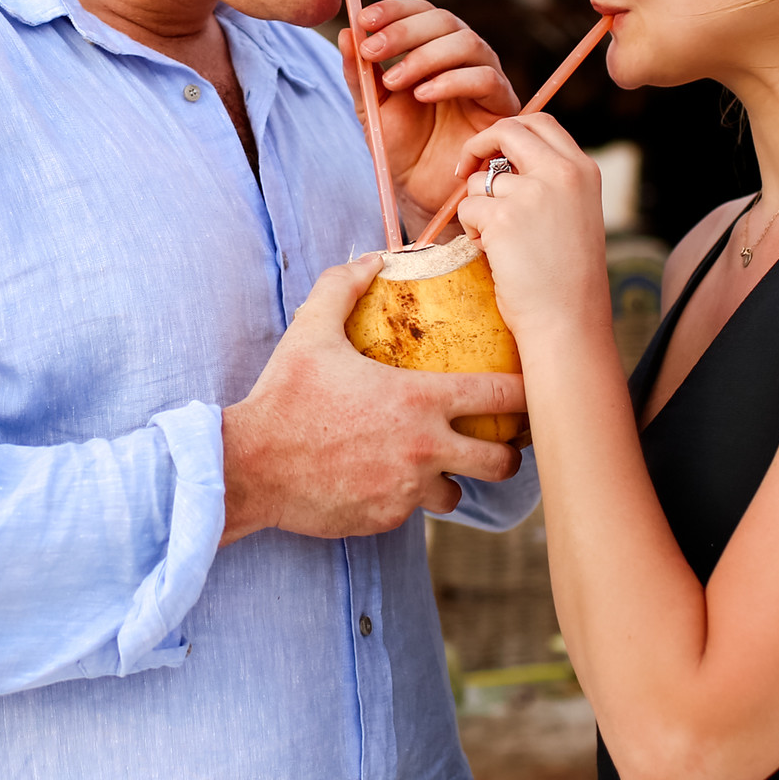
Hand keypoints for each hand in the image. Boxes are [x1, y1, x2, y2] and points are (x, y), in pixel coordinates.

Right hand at [222, 256, 525, 543]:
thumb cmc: (284, 397)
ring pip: (458, 495)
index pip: (499, 397)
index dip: (524, 392)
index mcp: (419, 400)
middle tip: (497, 444)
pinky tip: (385, 481)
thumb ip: (343, 288)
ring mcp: (407, 490)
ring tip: (437, 468)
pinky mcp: (385, 519)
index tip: (530, 390)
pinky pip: (413, 512)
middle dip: (506, 454)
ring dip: (454, 482)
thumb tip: (371, 259)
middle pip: (500, 462)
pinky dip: (407, 498)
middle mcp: (424, 449)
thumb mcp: (310, 332)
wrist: (248, 466)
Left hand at [337, 0, 519, 231]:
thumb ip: (359, 73)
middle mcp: (462, 57)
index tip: (364, 20)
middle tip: (373, 51)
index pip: (420, 12)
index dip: (395, 10)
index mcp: (432, 49)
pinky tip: (423, 95)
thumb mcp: (371, 107)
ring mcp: (485, 78)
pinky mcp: (502, 104)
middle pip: (444, 20)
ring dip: (425, 56)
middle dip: (404, 31)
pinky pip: (485, 78)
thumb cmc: (400, 147)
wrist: (421, 192)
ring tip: (394, 81)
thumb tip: (345, 32)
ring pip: (468, 43)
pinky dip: (452, 80)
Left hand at [456, 114, 612, 349]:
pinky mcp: (503, 217)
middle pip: (507, 130)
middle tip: (464, 169)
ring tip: (497, 242)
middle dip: (478, 145)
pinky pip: (468, 209)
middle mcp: (562, 173)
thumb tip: (503, 163)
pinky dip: (471, 231)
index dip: (509, 131)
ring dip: (477, 208)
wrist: (568, 321)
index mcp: (583, 170)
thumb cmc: (567, 278)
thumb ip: (550, 183)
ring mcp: (532, 193)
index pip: (541, 123)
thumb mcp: (575, 215)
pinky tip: (493, 254)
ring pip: (480, 179)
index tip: (493, 152)